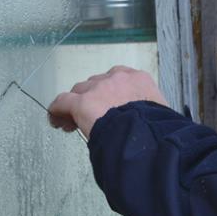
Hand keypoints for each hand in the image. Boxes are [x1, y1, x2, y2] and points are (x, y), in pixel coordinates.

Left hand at [47, 65, 166, 140]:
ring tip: (73, 123)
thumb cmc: (156, 130)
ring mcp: (98, 89)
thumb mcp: (160, 114)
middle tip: (91, 117)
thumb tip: (148, 123)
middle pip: (96, 84)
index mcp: (139, 80)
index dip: (109, 93)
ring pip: (79, 91)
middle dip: (92, 98)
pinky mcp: (81, 103)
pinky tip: (56, 119)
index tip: (107, 105)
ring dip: (76, 104)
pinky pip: (62, 102)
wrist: (145, 136)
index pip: (118, 79)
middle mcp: (117, 79)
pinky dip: (58, 110)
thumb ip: (149, 111)